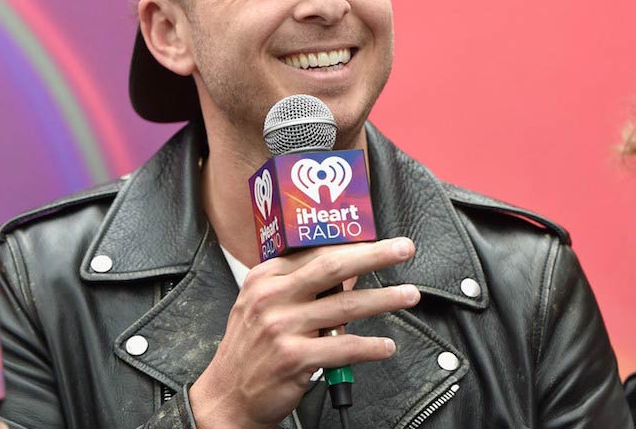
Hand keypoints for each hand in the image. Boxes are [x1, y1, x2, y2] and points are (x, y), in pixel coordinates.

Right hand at [188, 237, 419, 428]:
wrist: (227, 396)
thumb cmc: (251, 345)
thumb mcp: (263, 304)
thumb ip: (299, 284)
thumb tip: (348, 270)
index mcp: (266, 277)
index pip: (315, 252)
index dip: (351, 245)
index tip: (378, 240)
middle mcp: (272, 296)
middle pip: (333, 268)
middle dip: (374, 256)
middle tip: (403, 249)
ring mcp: (283, 327)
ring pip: (346, 306)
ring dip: (384, 300)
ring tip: (408, 295)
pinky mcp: (295, 358)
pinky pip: (343, 348)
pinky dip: (370, 347)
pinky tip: (386, 346)